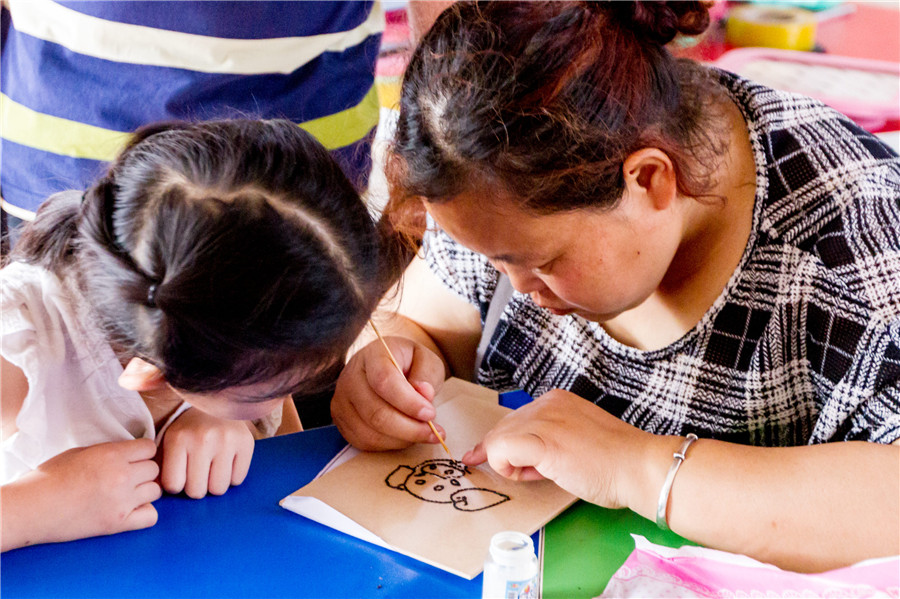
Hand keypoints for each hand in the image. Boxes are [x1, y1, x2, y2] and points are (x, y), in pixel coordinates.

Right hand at [2, 439, 160, 550]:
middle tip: (128, 477)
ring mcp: (121, 501)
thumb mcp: (82, 452)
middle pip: (154, 469)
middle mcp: (121, 477)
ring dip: (144, 491)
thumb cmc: (50, 478)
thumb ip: (111, 451)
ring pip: (156, 491)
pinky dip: (144, 513)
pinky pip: (151, 516)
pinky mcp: (117, 523)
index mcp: (111, 455)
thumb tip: (131, 452)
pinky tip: (129, 510)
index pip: (149, 448)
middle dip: (143, 471)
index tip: (133, 458)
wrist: (32, 508)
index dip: (142, 453)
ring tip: (126, 493)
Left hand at [157, 408, 253, 497]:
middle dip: (196, 487)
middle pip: (197, 491)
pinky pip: (237, 479)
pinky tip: (226, 463)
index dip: (176, 485)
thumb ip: (160, 466)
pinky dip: (231, 477)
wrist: (217, 401)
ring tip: (212, 470)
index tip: (180, 475)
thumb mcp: (169, 441)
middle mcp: (203, 439)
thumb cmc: (190, 428)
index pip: (173, 485)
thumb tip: (157, 493)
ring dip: (214, 484)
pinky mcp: (246, 443)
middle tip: (197, 474)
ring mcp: (227, 441)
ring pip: (218, 489)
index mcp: (178, 438)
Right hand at [331, 336, 445, 450]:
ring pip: (370, 432)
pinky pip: (365, 442)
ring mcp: (342, 400)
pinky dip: (390, 445)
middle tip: (434, 432)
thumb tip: (424, 394)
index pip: (384, 382)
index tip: (430, 413)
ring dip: (402, 439)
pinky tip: (405, 436)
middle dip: (409, 428)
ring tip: (423, 434)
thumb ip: (427, 375)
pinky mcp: (341, 421)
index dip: (408, 403)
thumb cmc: (409, 364)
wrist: (388, 366)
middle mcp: (350, 377)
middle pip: (376, 413)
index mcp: (373, 355)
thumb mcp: (426, 360)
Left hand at [462, 389, 654, 509]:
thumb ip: (549, 441)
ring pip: (497, 439)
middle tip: (525, 474)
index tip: (495, 460)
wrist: (638, 467)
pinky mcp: (541, 439)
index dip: (504, 444)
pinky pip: (500, 449)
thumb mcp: (575, 441)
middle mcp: (546, 403)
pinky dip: (505, 466)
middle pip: (502, 428)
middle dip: (503, 455)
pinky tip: (530, 474)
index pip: (515, 420)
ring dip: (509, 463)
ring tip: (542, 474)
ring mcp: (543, 418)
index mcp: (556, 401)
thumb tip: (520, 458)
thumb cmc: (614, 464)